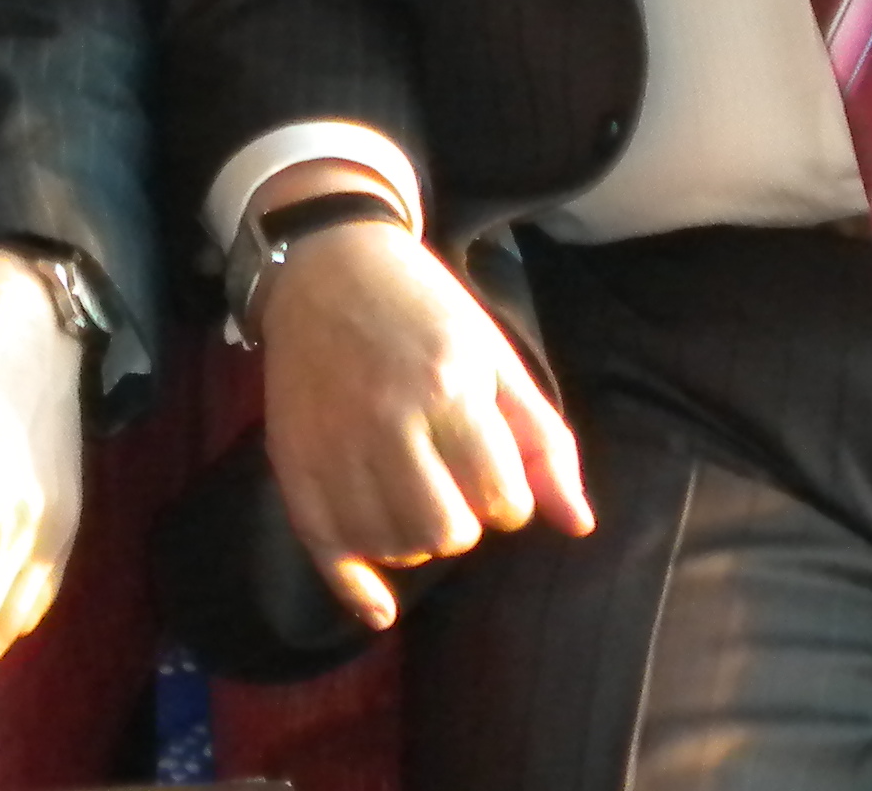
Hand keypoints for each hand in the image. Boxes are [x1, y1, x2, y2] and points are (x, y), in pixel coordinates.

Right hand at [254, 213, 590, 630]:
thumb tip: (579, 526)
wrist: (327, 268)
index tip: (490, 468)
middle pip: (444, 532)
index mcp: (449, 388)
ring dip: (414, 539)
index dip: (507, 497)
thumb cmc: (425, 312)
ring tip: (412, 499)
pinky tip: (380, 604)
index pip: (502, 500)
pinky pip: (325, 549)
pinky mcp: (292, 460)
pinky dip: (355, 587)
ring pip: (390, 545)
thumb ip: (543, 443)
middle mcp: (387, 419)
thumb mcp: (496, 361)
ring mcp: (333, 443)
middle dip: (462, 522)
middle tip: (450, 485)